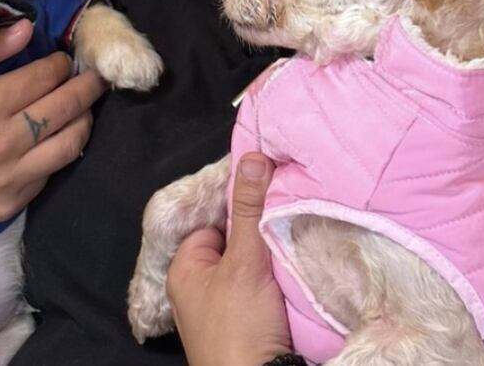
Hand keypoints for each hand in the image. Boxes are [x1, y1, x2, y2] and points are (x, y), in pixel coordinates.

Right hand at [0, 20, 104, 249]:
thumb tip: (25, 29)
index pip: (44, 77)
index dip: (60, 64)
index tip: (64, 58)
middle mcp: (5, 142)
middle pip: (66, 107)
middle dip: (87, 86)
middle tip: (97, 75)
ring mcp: (11, 177)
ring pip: (71, 143)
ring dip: (85, 119)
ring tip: (87, 105)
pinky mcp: (12, 203)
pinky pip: (51, 172)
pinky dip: (61, 151)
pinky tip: (61, 136)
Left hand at [166, 153, 291, 365]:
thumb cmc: (239, 326)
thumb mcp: (245, 262)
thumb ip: (250, 210)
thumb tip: (252, 156)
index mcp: (184, 269)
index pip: (213, 220)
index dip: (240, 207)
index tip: (271, 192)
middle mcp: (199, 289)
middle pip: (235, 242)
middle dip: (261, 232)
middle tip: (290, 214)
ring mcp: (224, 310)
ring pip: (253, 266)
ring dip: (274, 257)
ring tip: (299, 236)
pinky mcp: (249, 326)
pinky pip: (264, 290)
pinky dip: (280, 281)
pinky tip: (300, 268)